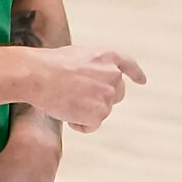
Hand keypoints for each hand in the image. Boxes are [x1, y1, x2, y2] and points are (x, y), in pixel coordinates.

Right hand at [23, 45, 144, 131]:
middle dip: (102, 99)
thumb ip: (93, 67)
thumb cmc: (50, 65)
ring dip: (84, 112)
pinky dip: (79, 124)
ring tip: (65, 100)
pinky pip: (91, 125)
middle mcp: (113, 76)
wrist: (39, 75)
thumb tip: (90, 82)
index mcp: (108, 57)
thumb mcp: (78, 56)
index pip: (128, 65)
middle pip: (116, 95)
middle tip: (78, 98)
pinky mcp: (100, 113)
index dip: (135, 74)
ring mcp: (108, 95)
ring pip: (101, 112)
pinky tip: (66, 111)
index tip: (142, 81)